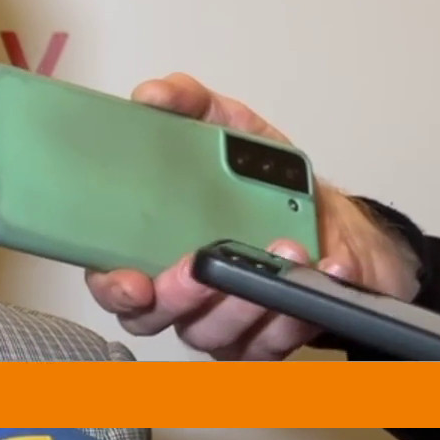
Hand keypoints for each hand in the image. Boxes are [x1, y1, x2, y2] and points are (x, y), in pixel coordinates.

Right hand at [84, 72, 423, 359]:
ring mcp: (218, 323)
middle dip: (180, 294)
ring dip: (247, 299)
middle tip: (204, 262)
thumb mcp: (229, 127)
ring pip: (215, 333)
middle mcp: (176, 294)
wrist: (328, 219)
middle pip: (156, 317)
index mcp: (147, 248)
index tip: (131, 280)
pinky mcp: (262, 343)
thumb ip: (188, 104)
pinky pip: (271, 344)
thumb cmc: (264, 182)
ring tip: (283, 254)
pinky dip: (295, 311)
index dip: (113, 287)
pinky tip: (319, 275)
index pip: (110, 282)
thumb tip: (153, 94)